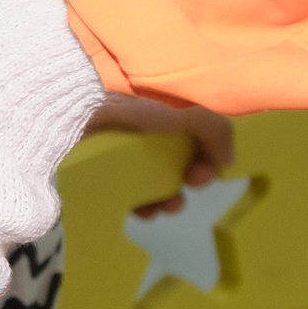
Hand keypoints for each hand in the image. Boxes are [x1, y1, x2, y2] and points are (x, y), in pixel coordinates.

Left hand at [90, 94, 235, 216]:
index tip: (201, 176)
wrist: (82, 98)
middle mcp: (143, 128)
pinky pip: (120, 189)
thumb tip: (225, 163)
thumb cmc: (139, 98)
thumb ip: (217, 131)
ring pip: (147, 181)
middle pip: (171, 165)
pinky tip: (141, 210)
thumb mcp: (191, 107)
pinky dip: (136, 203)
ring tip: (161, 208)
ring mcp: (117, 146)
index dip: (203, 164)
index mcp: (166, 112)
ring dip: (163, 201)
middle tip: (179, 196)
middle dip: (183, 187)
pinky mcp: (95, 162)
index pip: (192, 143)